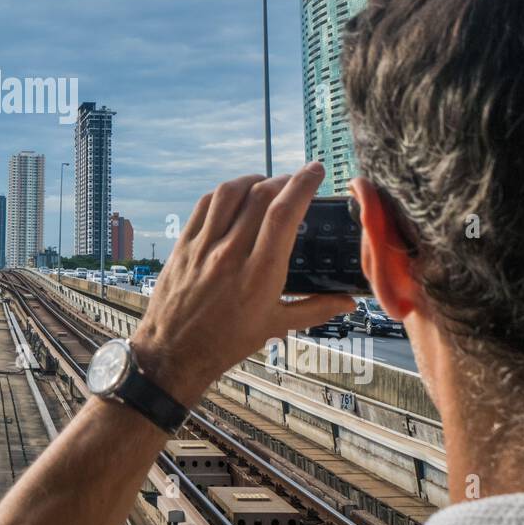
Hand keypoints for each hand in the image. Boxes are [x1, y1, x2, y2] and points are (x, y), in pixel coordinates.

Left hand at [130, 162, 355, 405]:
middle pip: (259, 196)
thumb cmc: (225, 342)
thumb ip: (315, 308)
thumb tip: (348, 302)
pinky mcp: (184, 245)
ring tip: (267, 183)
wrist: (174, 353)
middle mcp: (230, 254)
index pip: (284, 213)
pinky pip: (205, 204)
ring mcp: (203, 247)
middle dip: (283, 180)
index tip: (315, 171)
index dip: (302, 185)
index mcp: (259, 274)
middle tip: (296, 180)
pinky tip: (236, 194)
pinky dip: (224, 192)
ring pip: (230, 193)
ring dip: (253, 179)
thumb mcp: (274, 326)